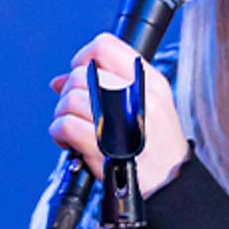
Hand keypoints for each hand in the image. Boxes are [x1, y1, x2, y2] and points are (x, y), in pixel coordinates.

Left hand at [49, 32, 189, 196]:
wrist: (170, 183)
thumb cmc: (154, 144)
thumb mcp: (146, 105)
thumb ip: (106, 86)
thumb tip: (59, 80)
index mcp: (148, 81)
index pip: (105, 46)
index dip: (83, 57)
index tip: (81, 75)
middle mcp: (137, 96)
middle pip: (81, 73)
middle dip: (69, 91)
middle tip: (76, 110)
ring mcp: (121, 121)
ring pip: (70, 98)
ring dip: (62, 113)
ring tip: (73, 127)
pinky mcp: (104, 146)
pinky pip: (66, 125)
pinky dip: (59, 133)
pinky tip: (68, 142)